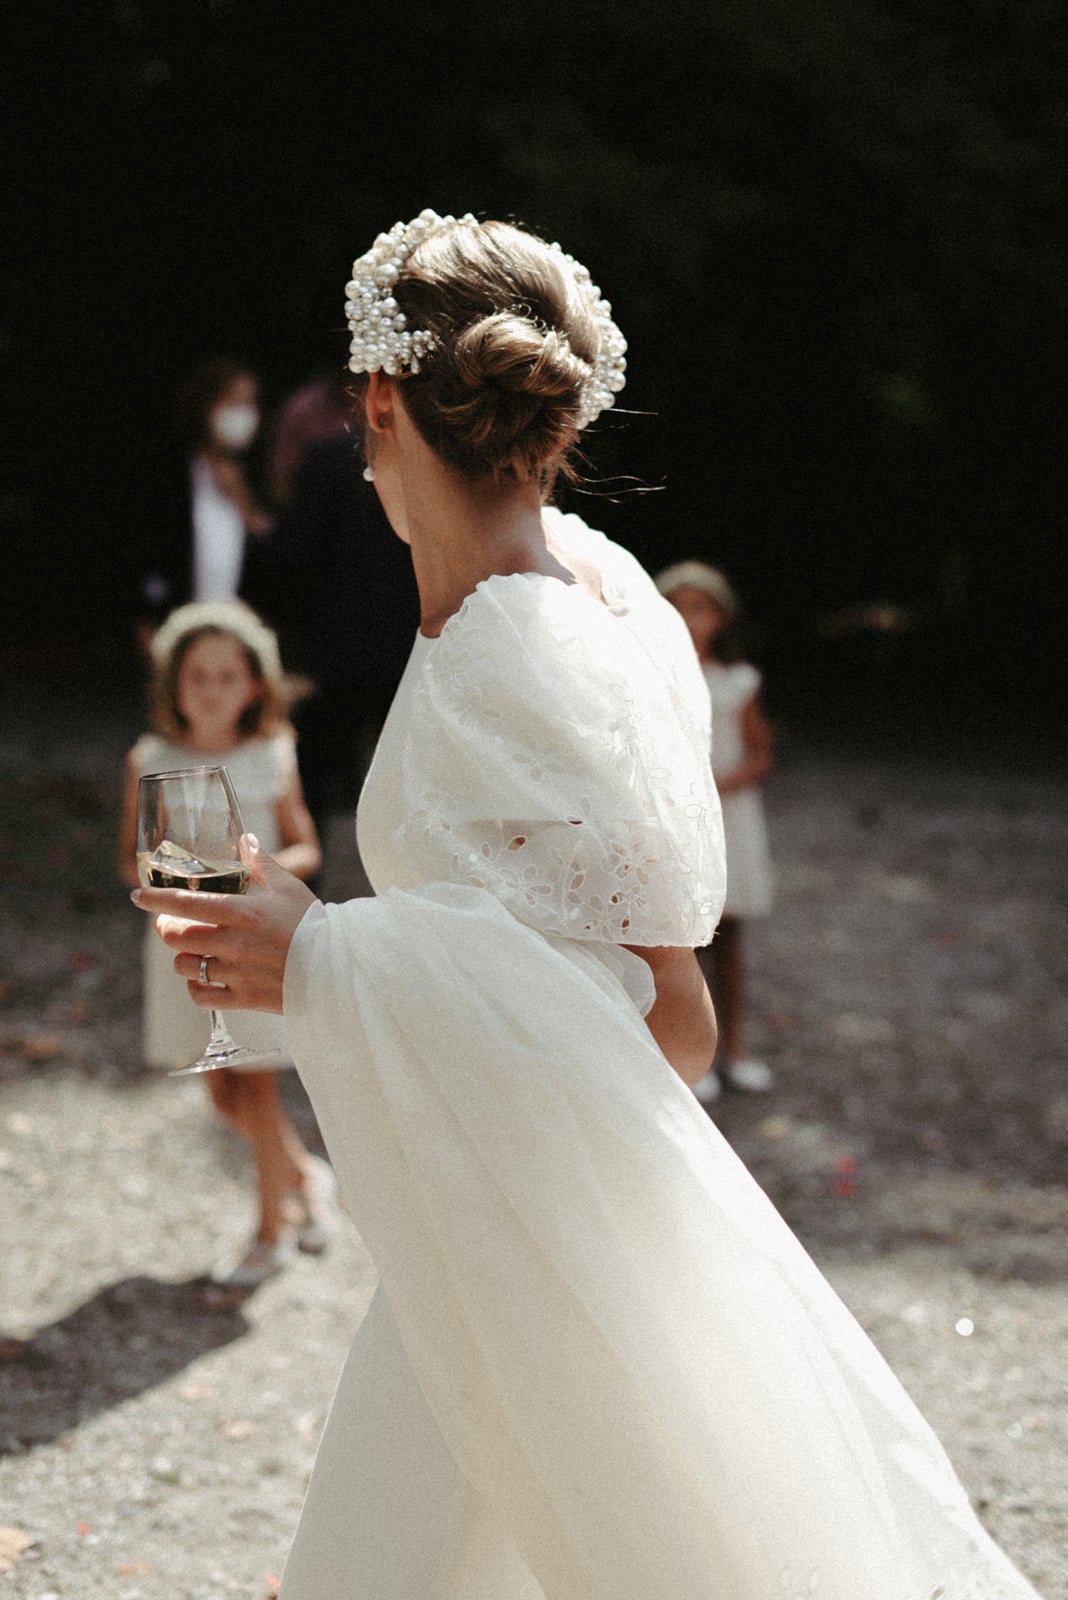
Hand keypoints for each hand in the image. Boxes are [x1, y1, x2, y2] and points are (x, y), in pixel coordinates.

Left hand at [130, 835, 315, 1013]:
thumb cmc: (313, 925)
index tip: (136, 895)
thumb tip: (246, 838)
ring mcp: (235, 973)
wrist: (337, 971)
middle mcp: (232, 943)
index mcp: (242, 912)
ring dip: (182, 956)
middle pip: (176, 937)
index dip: (156, 899)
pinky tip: (202, 978)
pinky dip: (195, 987)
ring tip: (191, 950)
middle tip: (169, 925)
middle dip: (166, 929)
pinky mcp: (242, 997)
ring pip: (185, 966)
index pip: (185, 903)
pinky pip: (201, 996)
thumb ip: (262, 862)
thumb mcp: (289, 887)